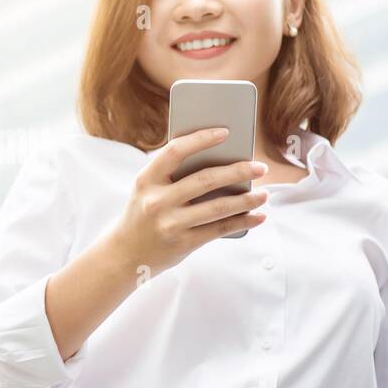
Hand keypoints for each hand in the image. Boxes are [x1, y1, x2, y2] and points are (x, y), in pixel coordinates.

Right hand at [104, 127, 268, 279]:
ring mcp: (170, 224)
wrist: (123, 255)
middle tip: (260, 167)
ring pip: (217, 207)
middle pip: (205, 180)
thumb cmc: (142, 215)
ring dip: (246, 200)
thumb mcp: (146, 190)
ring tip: (264, 194)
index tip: (225, 132)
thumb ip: (172, 175)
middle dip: (237, 171)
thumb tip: (220, 159)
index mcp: (146, 180)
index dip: (201, 139)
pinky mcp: (182, 244)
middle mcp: (157, 201)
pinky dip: (242, 222)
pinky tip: (257, 216)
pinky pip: (219, 229)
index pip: (175, 151)